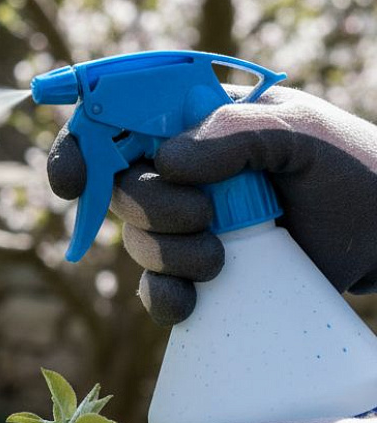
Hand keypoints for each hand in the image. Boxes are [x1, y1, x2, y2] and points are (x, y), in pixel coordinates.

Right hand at [48, 85, 376, 324]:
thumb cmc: (353, 171)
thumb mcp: (302, 132)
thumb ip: (233, 132)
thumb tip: (164, 163)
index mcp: (195, 120)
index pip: (116, 118)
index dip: (81, 144)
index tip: (73, 180)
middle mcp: (183, 168)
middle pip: (117, 184)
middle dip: (147, 208)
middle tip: (203, 217)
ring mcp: (189, 220)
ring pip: (134, 238)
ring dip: (166, 254)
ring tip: (222, 260)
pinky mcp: (200, 270)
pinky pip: (155, 287)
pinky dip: (163, 297)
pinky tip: (190, 304)